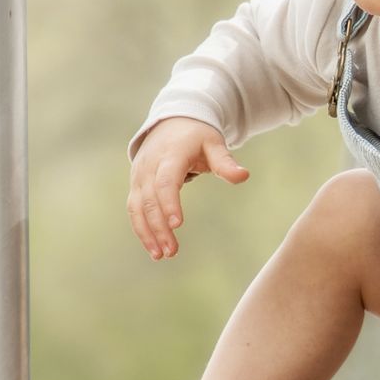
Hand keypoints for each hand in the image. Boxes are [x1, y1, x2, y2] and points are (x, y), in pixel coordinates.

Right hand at [127, 118, 248, 259]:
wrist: (171, 123)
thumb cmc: (197, 136)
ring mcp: (139, 176)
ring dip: (147, 233)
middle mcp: (149, 166)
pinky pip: (134, 209)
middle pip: (150, 199)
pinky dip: (141, 229)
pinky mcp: (135, 185)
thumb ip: (226, 162)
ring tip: (161, 255)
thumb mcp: (214, 144)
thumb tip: (244, 176)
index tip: (178, 224)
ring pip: (137, 207)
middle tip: (172, 251)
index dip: (170, 202)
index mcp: (170, 155)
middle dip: (159, 227)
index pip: (166, 181)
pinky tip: (154, 248)